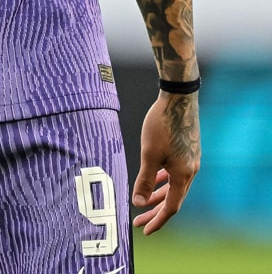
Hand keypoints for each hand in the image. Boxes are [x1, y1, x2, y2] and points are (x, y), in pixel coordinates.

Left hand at [132, 92, 200, 234]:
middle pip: (173, 198)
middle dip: (155, 211)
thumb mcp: (149, 153)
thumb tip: (139, 202)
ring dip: (158, 195)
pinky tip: (154, 178)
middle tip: (137, 220)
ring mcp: (191, 160)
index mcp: (183, 175)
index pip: (171, 207)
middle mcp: (191, 171)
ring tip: (143, 202)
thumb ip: (144, 179)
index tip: (144, 230)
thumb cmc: (162, 124)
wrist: (178, 97)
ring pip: (174, 185)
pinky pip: (175, 173)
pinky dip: (164, 179)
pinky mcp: (187, 150)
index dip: (157, 220)